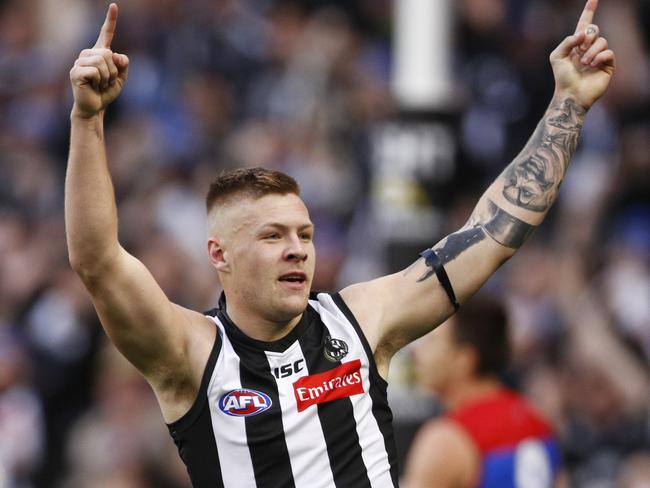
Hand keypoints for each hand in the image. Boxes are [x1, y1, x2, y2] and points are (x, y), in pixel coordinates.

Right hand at [69, 3, 128, 117]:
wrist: (95, 108)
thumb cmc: (105, 92)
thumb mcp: (121, 78)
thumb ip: (122, 64)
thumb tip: (115, 55)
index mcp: (99, 53)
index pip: (105, 34)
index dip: (110, 20)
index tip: (114, 6)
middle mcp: (87, 54)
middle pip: (107, 53)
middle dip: (113, 71)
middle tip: (106, 82)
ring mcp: (79, 62)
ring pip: (102, 61)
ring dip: (107, 77)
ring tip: (100, 84)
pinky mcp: (76, 72)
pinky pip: (95, 71)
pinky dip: (100, 81)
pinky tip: (93, 86)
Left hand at [549, 0, 614, 109]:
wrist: (571, 94)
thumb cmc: (562, 78)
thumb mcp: (557, 56)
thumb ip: (567, 41)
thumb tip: (582, 33)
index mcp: (576, 44)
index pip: (584, 23)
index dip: (589, 10)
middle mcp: (589, 48)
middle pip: (594, 30)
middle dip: (587, 37)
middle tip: (580, 49)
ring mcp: (599, 56)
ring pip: (602, 41)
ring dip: (591, 51)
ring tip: (584, 64)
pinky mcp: (608, 65)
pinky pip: (609, 52)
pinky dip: (599, 57)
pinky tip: (592, 65)